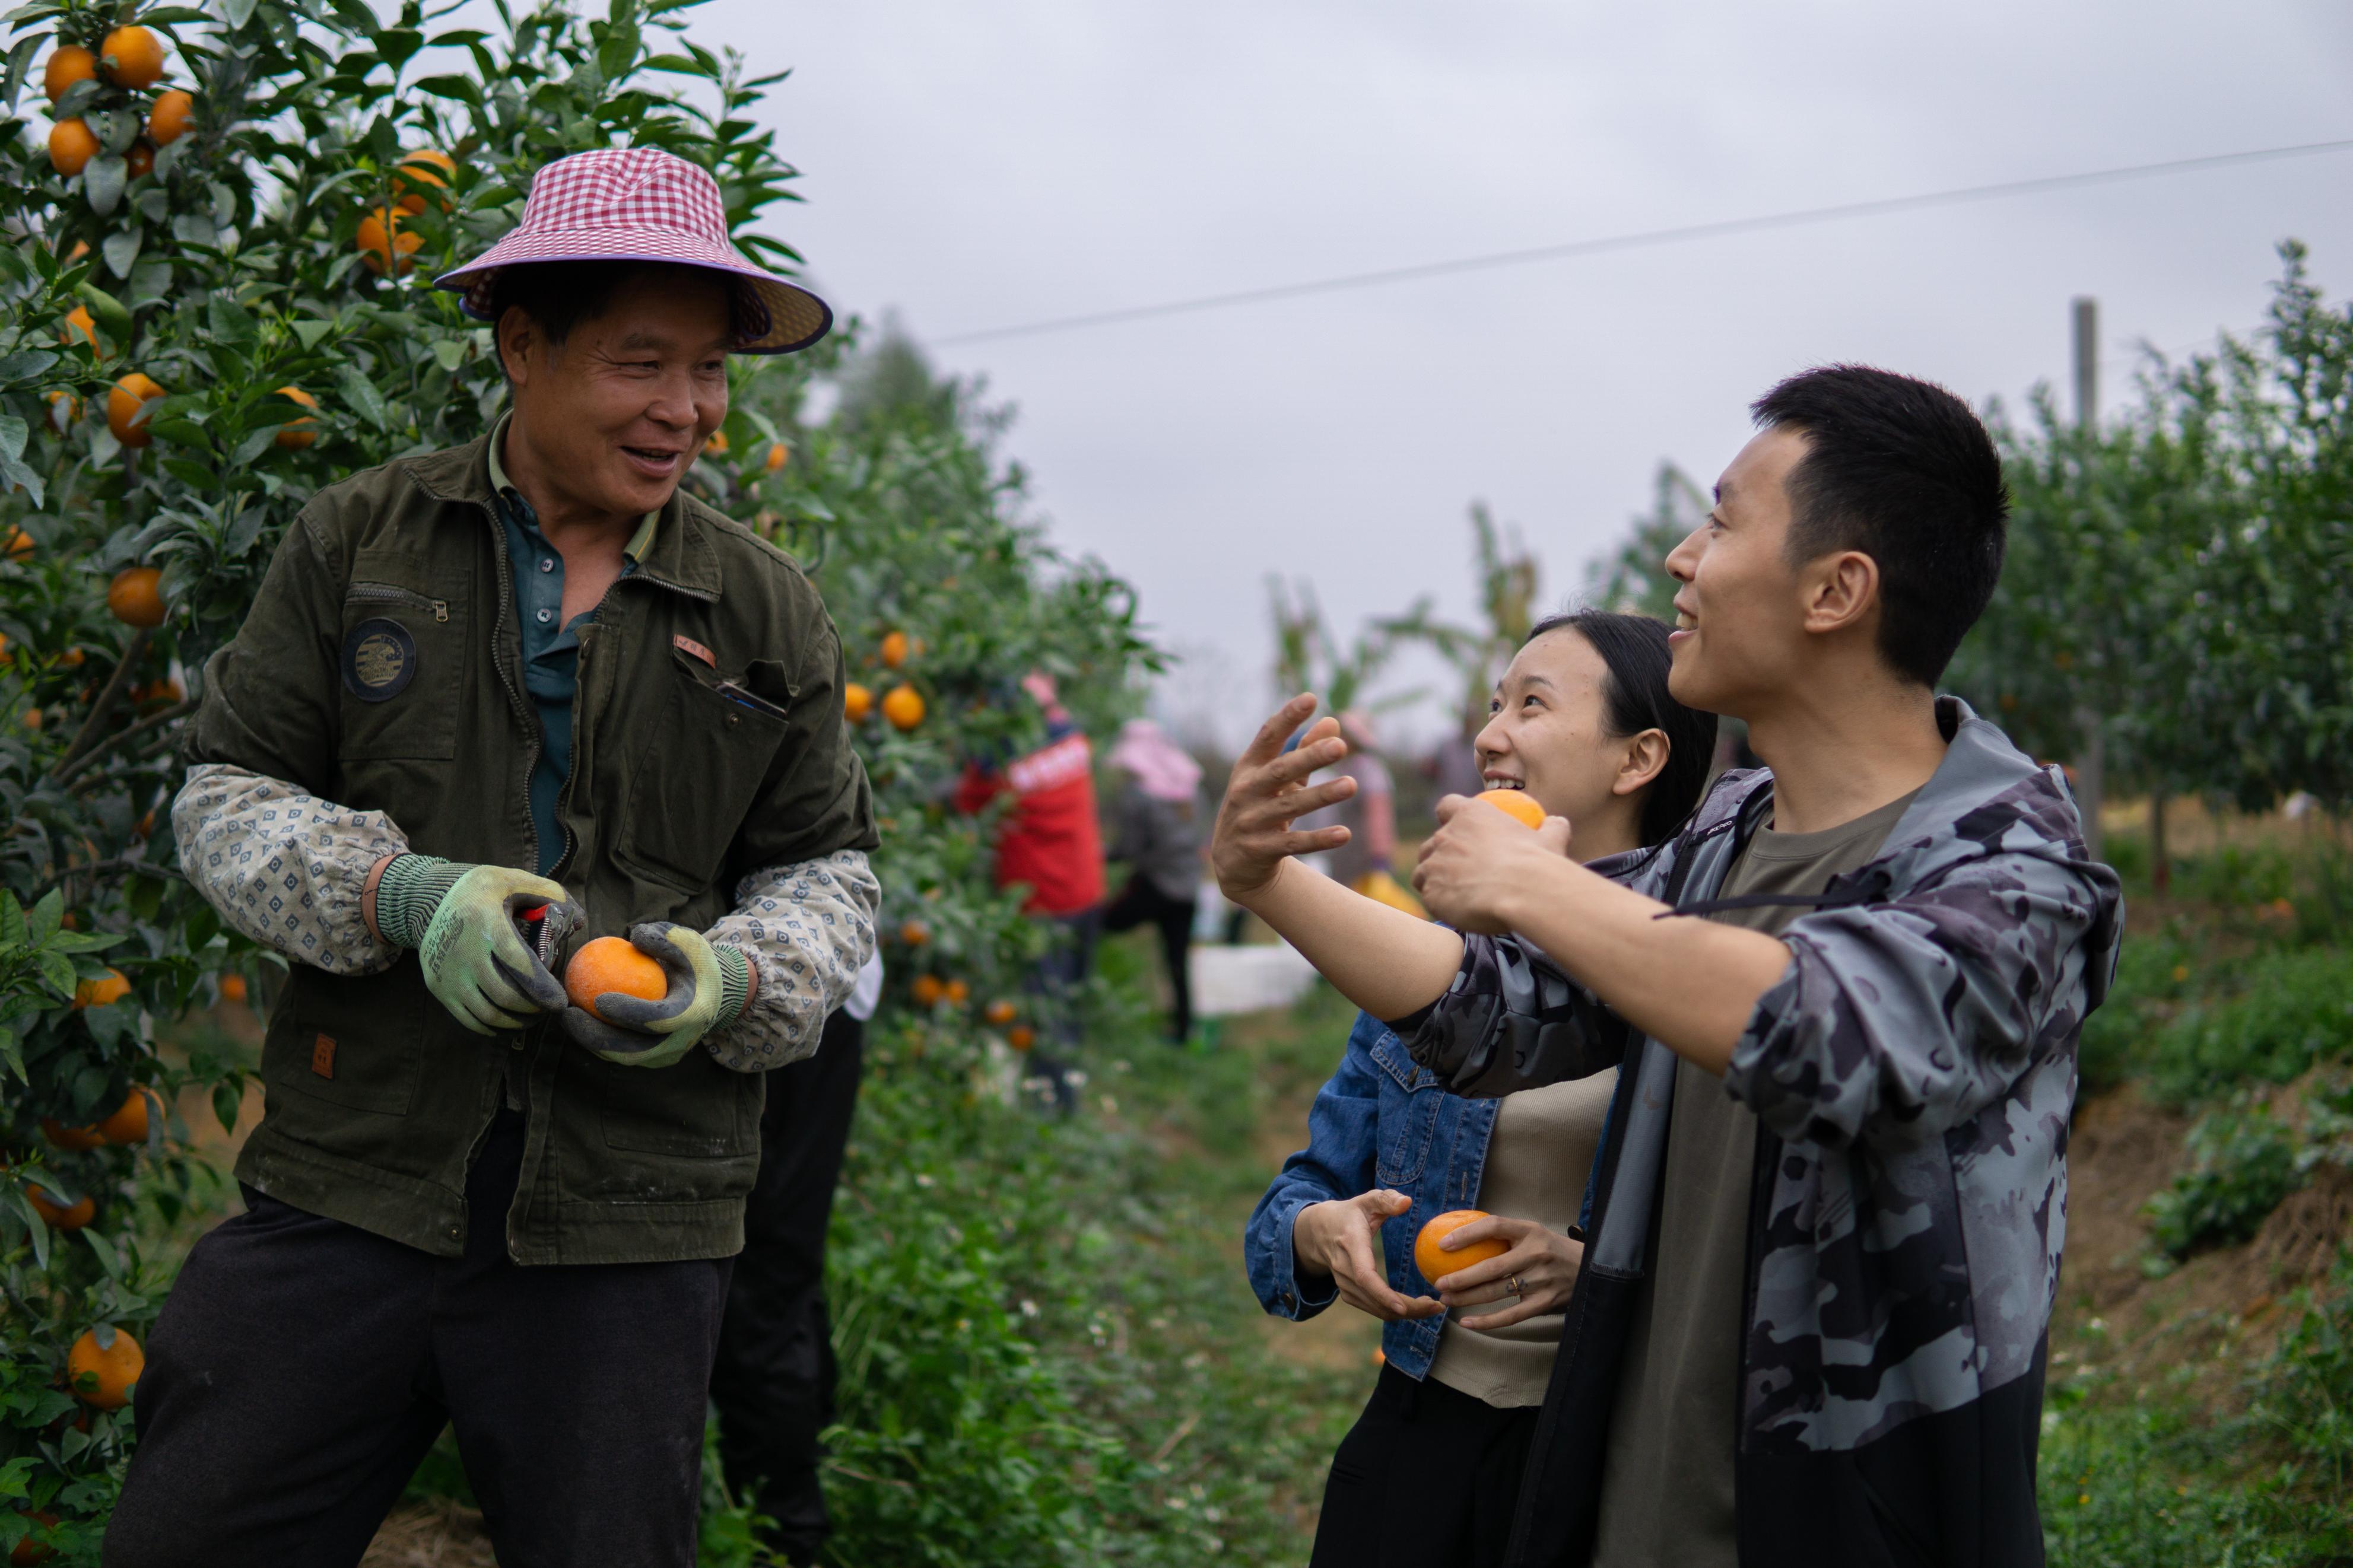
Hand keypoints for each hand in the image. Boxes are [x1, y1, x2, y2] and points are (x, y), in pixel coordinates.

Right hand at [416, 865, 572, 1033]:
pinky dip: (491, 1026)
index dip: (543, 988)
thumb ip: (550, 894)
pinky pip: (467, 1018)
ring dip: (515, 1022)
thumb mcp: (514, 879)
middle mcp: (463, 951)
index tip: (560, 1000)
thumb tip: (579, 922)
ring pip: (486, 1013)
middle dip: (533, 1008)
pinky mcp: (436, 985)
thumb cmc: (483, 891)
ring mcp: (447, 972)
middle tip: (550, 1009)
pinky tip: (508, 1021)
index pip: (519, 964)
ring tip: (533, 1018)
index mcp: (486, 923)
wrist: (431, 897)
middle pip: (504, 995)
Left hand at [559, 922, 728, 1068]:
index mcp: (693, 1014)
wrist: (711, 995)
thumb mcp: (688, 942)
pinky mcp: (653, 1059)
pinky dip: (598, 1040)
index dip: (628, 1013)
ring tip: (566, 1018)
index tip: (598, 998)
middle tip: (568, 1015)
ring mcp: (667, 1055)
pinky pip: (621, 1054)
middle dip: (595, 1037)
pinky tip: (577, 1020)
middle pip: (633, 1050)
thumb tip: (633, 937)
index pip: (657, 1020)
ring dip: (591, 1041)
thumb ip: (664, 937)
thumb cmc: (695, 963)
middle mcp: (681, 1042)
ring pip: (622, 1057)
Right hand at [1211, 695, 1356, 902]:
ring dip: (1321, 796)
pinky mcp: (1260, 850)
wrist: (1233, 860)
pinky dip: (1319, 839)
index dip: (1288, 718)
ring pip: (1290, 807)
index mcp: (1249, 767)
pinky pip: (1294, 843)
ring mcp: (1251, 822)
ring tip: (1352, 784)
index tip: (1310, 699)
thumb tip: (1333, 721)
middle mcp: (1247, 791)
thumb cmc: (1260, 806)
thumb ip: (1303, 751)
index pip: (1268, 737)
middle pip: (1280, 771)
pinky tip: (1344, 834)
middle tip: (1340, 746)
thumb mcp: (1277, 778)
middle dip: (1310, 758)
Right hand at [1291, 1190, 1444, 1322]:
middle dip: (1407, 1308)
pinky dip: (1394, 1312)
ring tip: (1433, 1307)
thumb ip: (1386, 1199)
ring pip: (1375, 1308)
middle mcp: (1344, 1268)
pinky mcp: (1348, 1293)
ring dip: (1405, 1313)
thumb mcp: (1367, 1201)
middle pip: (1374, 1298)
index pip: (1364, 1275)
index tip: (1403, 1307)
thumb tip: (1407, 1202)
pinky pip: (1372, 1309)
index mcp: (1351, 1244)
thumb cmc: (1350, 1214)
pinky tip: (1415, 1307)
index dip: (1382, 1294)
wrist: (1318, 1231)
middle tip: (1436, 1307)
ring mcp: (1344, 1284)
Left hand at [1411, 792, 1573, 934]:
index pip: (1447, 806)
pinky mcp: (1430, 892)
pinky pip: (1429, 898)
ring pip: (1422, 872)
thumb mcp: (1551, 839)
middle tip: (1460, 873)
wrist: (1524, 892)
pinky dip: (1440, 904)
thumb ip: (1551, 828)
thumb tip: (1558, 823)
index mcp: (1471, 815)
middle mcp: (1446, 836)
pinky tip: (1458, 911)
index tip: (1457, 829)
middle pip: (1431, 844)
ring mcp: (1434, 864)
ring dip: (1433, 881)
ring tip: (1456, 895)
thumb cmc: (1538, 863)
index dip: (1448, 816)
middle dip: (1439, 856)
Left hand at [1431, 1213, 1585, 1330]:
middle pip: (1491, 1267)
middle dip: (1460, 1277)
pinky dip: (1487, 1322)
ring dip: (1467, 1298)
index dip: (1466, 1234)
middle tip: (1438, 1282)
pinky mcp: (1545, 1303)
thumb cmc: (1551, 1250)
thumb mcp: (1533, 1233)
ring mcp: (1542, 1280)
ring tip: (1446, 1299)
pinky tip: (1466, 1322)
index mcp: (1531, 1231)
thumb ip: (1504, 1235)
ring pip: (1497, 1292)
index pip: (1494, 1226)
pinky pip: (1511, 1316)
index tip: (1442, 1244)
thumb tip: (1458, 1234)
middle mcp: (1536, 1254)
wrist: (1592, 1269)